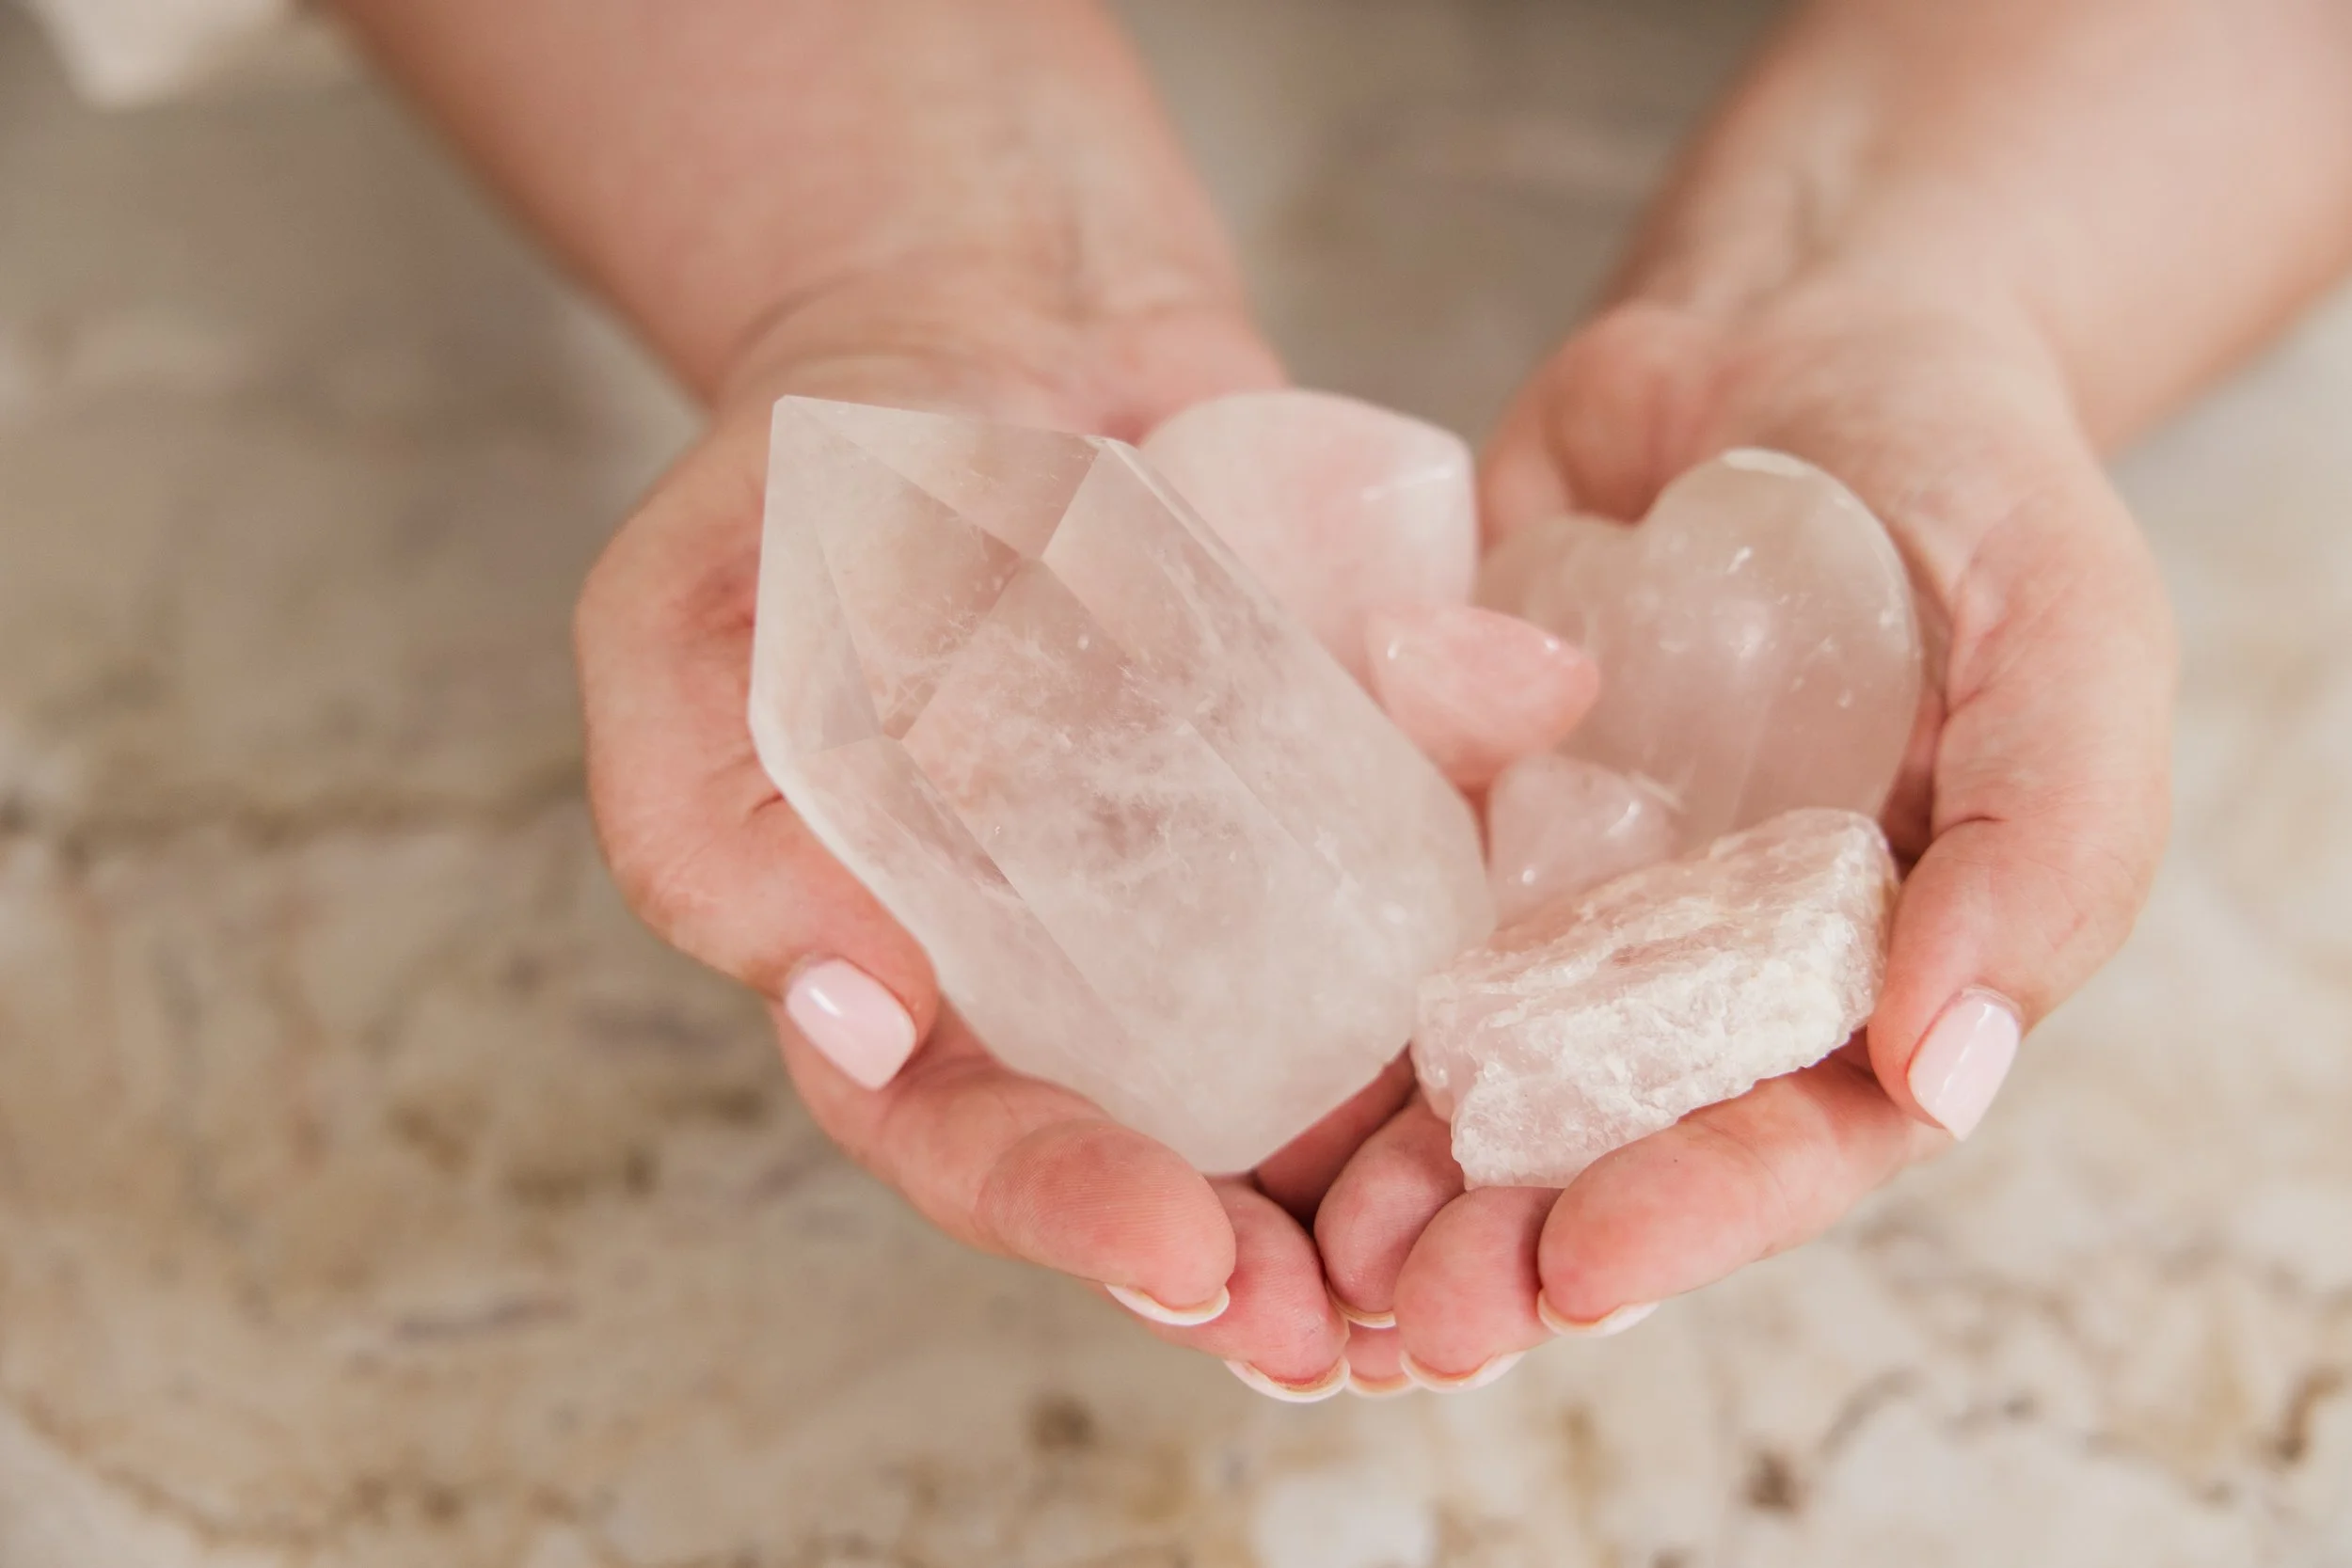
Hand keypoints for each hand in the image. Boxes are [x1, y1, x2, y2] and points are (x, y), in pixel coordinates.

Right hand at [573, 278, 1448, 1394]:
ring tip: (1479, 1254)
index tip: (1178, 1248)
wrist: (995, 339)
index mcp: (902, 971)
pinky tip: (1555, 1043)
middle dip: (1259, 1269)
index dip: (1064, 1209)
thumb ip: (716, 826)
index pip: (967, 1136)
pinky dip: (1492, 988)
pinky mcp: (1338, 803)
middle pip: (1164, 1161)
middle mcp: (1073, 973)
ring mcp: (1219, 899)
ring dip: (1397, 1190)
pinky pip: (1425, 915)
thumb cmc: (803, 494)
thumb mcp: (680, 635)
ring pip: (1315, 1085)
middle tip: (1353, 1332)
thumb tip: (856, 1007)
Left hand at [1313, 285, 2174, 1383]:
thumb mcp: (2066, 631)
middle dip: (1512, 1243)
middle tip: (1404, 1314)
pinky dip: (1324, 1014)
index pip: (1791, 1139)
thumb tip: (1942, 1068)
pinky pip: (1383, 931)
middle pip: (1614, 1145)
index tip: (1577, 1267)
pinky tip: (1254, 1075)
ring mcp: (1575, 897)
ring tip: (1310, 1249)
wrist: (1787, 335)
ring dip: (1401, 1176)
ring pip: (1481, 1075)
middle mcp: (1713, 965)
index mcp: (1874, 967)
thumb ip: (2039, 836)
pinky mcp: (1460, 814)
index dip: (1693, 1217)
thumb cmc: (1965, 479)